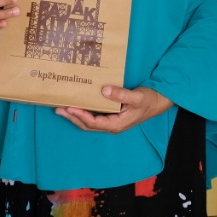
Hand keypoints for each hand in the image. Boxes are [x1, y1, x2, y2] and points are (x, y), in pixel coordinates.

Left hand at [56, 85, 173, 133]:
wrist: (157, 102)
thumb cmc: (148, 100)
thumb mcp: (136, 97)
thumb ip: (121, 94)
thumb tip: (105, 90)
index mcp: (117, 124)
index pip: (94, 122)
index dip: (80, 116)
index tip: (70, 108)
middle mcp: (112, 126)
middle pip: (87, 125)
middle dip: (72, 118)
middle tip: (58, 109)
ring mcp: (111, 122)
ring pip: (89, 122)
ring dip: (75, 116)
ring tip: (62, 108)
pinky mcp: (111, 116)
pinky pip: (93, 117)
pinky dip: (83, 112)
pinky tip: (76, 105)